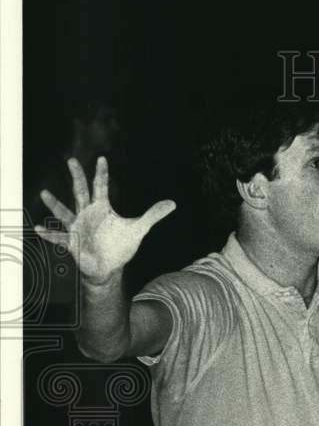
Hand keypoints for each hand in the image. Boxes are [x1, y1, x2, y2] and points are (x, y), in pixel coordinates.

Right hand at [34, 157, 174, 284]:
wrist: (108, 267)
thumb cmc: (120, 246)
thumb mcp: (138, 228)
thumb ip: (153, 215)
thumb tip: (172, 203)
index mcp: (102, 209)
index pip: (101, 187)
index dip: (102, 173)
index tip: (102, 158)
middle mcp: (87, 215)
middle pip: (81, 191)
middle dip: (77, 177)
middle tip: (71, 160)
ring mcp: (77, 227)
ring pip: (64, 213)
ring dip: (55, 204)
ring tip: (45, 193)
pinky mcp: (72, 242)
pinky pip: (58, 237)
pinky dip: (49, 234)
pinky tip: (39, 228)